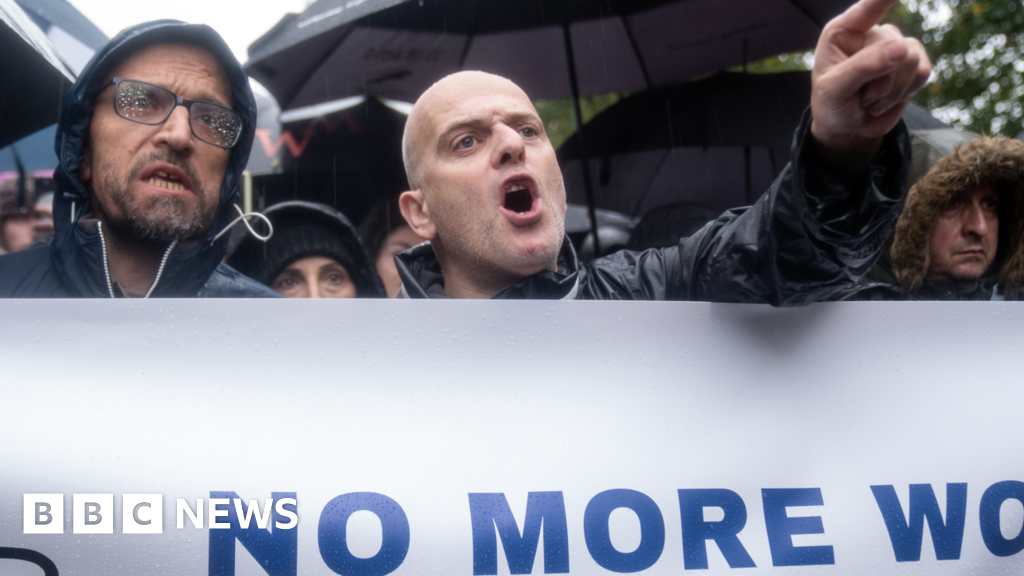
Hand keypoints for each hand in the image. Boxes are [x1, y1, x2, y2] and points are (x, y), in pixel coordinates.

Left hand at [810, 0, 931, 169]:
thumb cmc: (832, 103)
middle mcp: (871, 32)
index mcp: (844, 31)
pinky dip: (905, 92)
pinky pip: (923, 72)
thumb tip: (901, 47)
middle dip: (878, 82)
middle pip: (893, 47)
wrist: (847, 127)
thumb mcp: (835, 89)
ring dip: (890, 90)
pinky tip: (886, 97)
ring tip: (869, 97)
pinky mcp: (914, 62)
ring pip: (910, 60)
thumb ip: (863, 67)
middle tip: (858, 94)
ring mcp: (895, 44)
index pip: (869, 6)